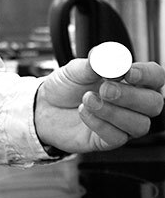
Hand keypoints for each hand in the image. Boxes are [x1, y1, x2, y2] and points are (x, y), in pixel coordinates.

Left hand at [34, 58, 164, 153]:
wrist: (45, 107)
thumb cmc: (67, 86)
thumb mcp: (76, 68)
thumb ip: (94, 62)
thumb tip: (107, 56)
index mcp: (130, 79)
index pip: (155, 77)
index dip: (147, 75)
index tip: (128, 72)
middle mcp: (132, 103)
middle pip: (154, 103)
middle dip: (131, 96)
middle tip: (105, 89)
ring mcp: (123, 124)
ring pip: (140, 125)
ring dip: (114, 111)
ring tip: (88, 99)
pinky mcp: (109, 140)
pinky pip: (117, 138)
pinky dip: (99, 123)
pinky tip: (84, 112)